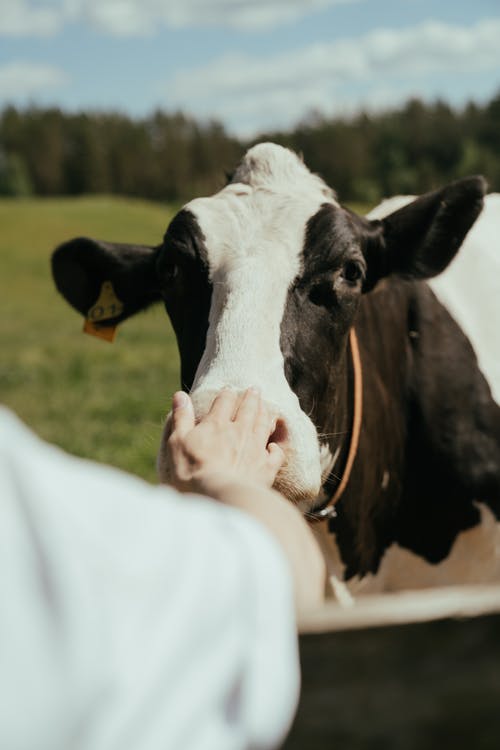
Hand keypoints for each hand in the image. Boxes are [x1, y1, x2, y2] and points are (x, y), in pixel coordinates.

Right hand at [165, 388, 284, 493]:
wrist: (218, 498)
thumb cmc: (191, 472)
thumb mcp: (177, 442)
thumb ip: (181, 418)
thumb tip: (180, 395)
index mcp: (216, 424)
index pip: (224, 402)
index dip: (226, 394)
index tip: (228, 390)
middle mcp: (239, 432)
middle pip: (248, 409)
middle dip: (251, 397)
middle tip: (255, 389)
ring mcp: (255, 450)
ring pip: (263, 425)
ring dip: (265, 413)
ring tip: (266, 406)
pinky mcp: (266, 469)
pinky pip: (276, 454)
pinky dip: (276, 447)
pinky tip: (274, 446)